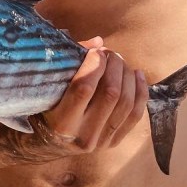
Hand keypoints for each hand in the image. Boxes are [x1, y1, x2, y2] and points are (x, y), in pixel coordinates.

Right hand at [35, 38, 147, 152]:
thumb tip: (99, 42)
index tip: (96, 51)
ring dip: (127, 76)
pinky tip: (138, 75)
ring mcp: (101, 141)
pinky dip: (141, 91)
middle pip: (111, 94)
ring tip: (120, 62)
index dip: (94, 64)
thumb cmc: (45, 107)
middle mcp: (83, 135)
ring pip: (126, 103)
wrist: (48, 143)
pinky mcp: (114, 142)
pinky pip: (136, 115)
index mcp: (62, 122)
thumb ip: (71, 62)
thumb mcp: (50, 87)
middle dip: (114, 66)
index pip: (84, 88)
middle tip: (110, 53)